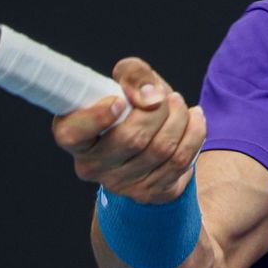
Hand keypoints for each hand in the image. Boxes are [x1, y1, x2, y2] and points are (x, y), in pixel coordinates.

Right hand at [51, 56, 205, 204]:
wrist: (146, 139)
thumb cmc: (128, 105)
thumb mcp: (124, 82)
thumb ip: (133, 74)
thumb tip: (151, 96)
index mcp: (73, 135)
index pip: (75, 133)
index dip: (97, 117)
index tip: (119, 101)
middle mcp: (91, 166)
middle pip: (132, 138)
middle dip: (159, 110)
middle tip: (165, 96)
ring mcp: (119, 184)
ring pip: (161, 149)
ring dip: (179, 119)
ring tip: (179, 104)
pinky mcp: (148, 193)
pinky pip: (180, 163)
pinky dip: (194, 135)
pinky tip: (194, 119)